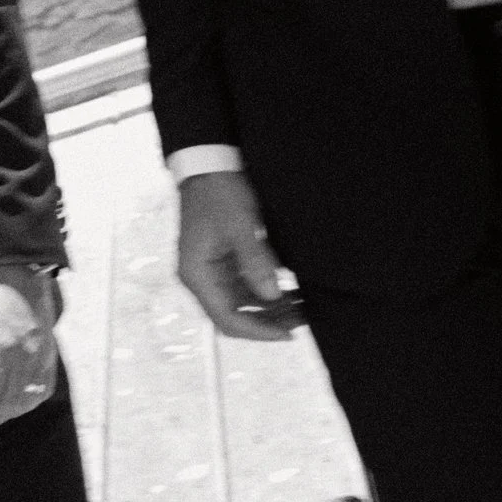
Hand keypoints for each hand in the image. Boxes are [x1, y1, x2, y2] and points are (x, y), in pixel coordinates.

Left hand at [0, 266, 61, 429]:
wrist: (19, 274)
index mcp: (2, 346)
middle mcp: (25, 355)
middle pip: (8, 400)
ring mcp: (41, 357)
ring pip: (27, 399)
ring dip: (6, 415)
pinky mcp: (50, 356)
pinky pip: (44, 389)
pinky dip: (29, 404)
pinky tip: (13, 408)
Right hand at [177, 171, 303, 340]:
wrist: (209, 168)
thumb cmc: (220, 195)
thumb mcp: (241, 226)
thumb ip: (255, 262)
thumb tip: (272, 296)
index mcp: (197, 275)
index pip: (226, 319)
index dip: (258, 331)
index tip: (289, 333)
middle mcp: (200, 279)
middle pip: (234, 316)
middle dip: (268, 322)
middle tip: (304, 319)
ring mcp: (211, 272)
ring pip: (242, 305)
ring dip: (271, 309)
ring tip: (303, 306)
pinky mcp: (222, 264)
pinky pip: (245, 289)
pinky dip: (267, 293)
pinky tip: (291, 291)